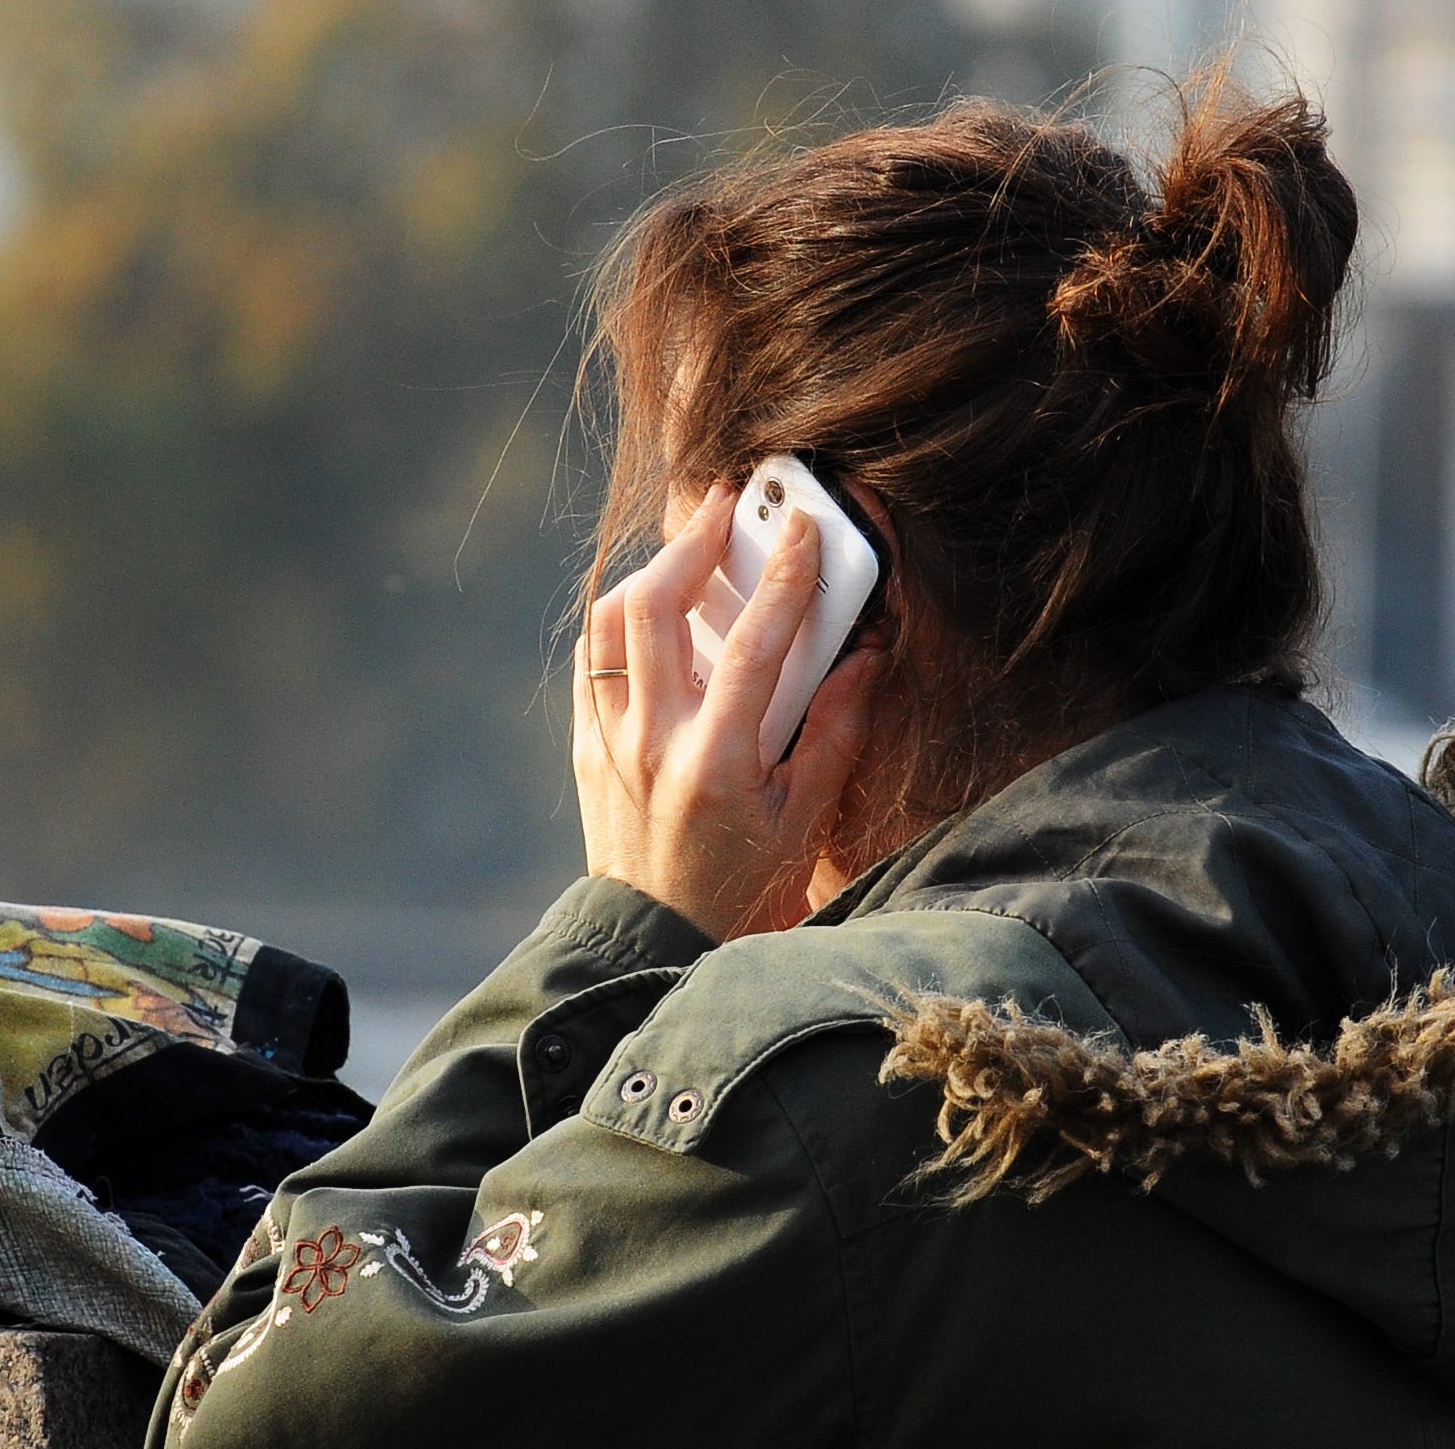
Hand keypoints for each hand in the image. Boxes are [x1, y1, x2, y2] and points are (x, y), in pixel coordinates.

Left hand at [573, 482, 883, 940]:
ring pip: (611, 623)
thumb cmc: (745, 888)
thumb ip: (837, 732)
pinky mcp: (588, 750)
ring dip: (650, 573)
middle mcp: (653, 744)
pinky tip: (653, 610)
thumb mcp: (807, 820)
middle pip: (655, 607)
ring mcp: (610, 744)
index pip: (755, 644)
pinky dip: (621, 621)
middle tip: (728, 506)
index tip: (803, 528)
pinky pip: (593, 659)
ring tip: (690, 550)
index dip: (784, 576)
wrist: (658, 949)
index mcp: (717, 763)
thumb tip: (867, 654)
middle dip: (693, 542)